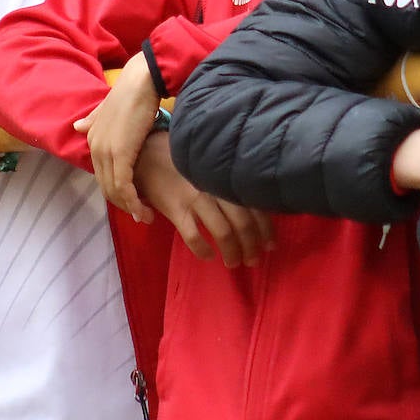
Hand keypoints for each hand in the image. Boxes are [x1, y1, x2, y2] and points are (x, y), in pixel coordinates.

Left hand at [73, 52, 159, 222]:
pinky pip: (124, 185)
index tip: (134, 201)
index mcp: (92, 137)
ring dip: (130, 206)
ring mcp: (105, 150)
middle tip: (140, 215)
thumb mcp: (109, 109)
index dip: (117, 191)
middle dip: (123, 204)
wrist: (142, 80)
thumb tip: (78, 126)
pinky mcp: (120, 153)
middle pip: (106, 186)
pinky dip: (133, 200)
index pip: (102, 174)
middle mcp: (95, 146)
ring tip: (145, 216)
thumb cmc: (133, 93)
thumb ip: (93, 119)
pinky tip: (143, 208)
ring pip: (114, 189)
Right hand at [132, 133, 273, 266]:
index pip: (255, 206)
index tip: (271, 245)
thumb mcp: (213, 167)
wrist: (148, 156)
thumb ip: (232, 183)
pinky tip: (208, 256)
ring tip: (234, 263)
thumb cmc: (186, 163)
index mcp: (228, 177)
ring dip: (232, 252)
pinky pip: (193, 236)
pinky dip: (203, 250)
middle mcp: (215, 187)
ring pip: (222, 232)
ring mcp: (195, 198)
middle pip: (242, 222)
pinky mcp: (175, 209)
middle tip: (253, 260)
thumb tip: (260, 211)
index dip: (266, 229)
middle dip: (251, 245)